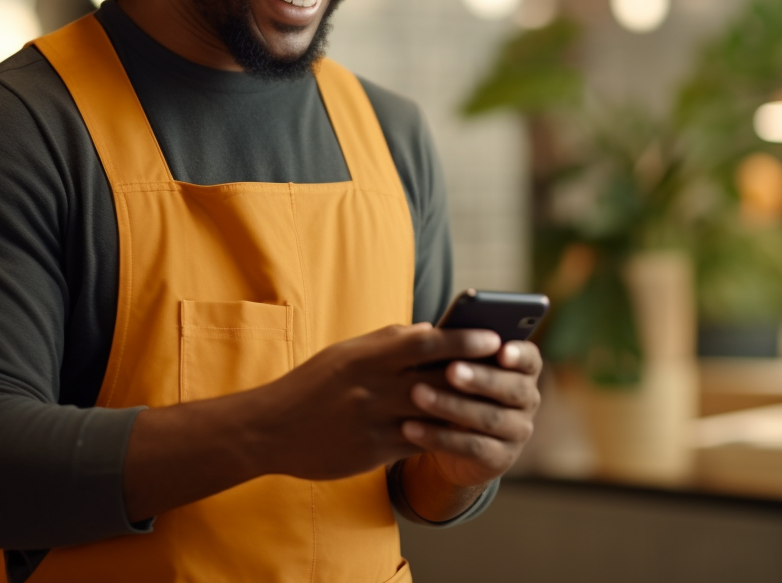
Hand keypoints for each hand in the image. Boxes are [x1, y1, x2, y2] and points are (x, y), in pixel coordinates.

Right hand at [253, 322, 502, 480]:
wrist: (271, 429)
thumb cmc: (314, 383)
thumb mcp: (347, 352)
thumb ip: (389, 341)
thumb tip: (431, 329)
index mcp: (367, 356)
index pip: (425, 342)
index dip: (463, 339)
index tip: (492, 335)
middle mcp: (372, 387)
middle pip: (437, 378)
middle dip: (477, 372)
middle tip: (510, 366)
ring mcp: (374, 422)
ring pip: (434, 413)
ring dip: (467, 405)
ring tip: (498, 398)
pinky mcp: (373, 452)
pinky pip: (419, 441)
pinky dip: (443, 433)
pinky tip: (466, 428)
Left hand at [402, 338, 541, 488]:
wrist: (454, 440)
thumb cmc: (456, 386)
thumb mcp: (459, 365)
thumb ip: (456, 349)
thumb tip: (429, 331)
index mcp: (523, 369)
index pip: (529, 358)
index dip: (518, 354)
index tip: (500, 349)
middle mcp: (527, 399)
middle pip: (511, 388)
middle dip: (479, 378)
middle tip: (450, 370)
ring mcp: (518, 431)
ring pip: (489, 418)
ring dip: (452, 406)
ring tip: (418, 394)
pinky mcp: (500, 459)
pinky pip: (471, 448)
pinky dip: (439, 437)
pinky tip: (411, 427)